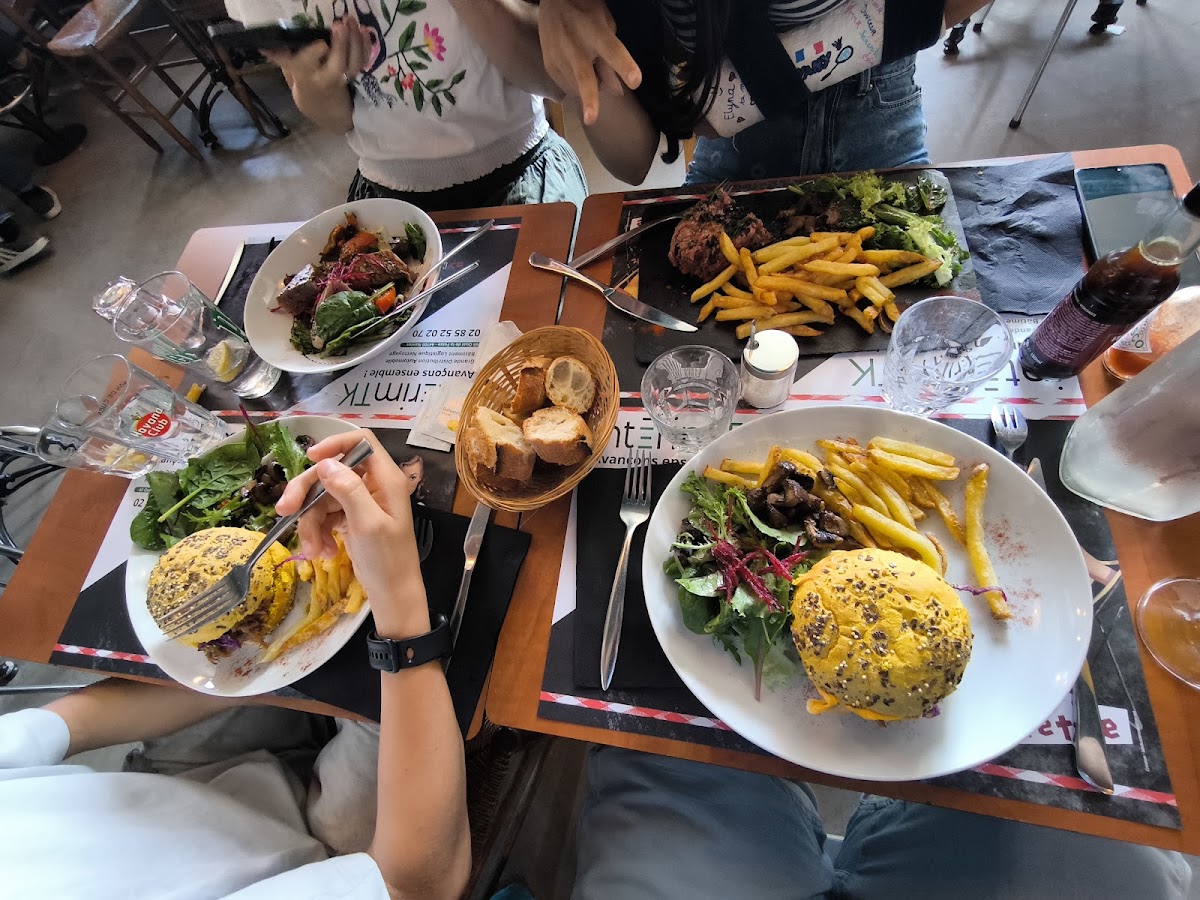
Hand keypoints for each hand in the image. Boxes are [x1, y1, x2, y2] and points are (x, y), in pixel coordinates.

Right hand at [263, 14, 373, 91]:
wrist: (322, 103)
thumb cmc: (303, 75)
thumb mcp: (289, 67)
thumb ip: (280, 55)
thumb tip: (262, 45)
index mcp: (303, 73)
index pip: (301, 63)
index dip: (309, 55)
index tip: (317, 44)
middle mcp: (324, 77)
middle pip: (336, 65)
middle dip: (340, 45)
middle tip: (339, 24)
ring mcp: (341, 77)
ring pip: (353, 63)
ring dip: (355, 41)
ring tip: (350, 20)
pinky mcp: (353, 74)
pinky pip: (363, 61)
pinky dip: (365, 45)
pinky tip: (364, 29)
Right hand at [276, 429, 427, 634]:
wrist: (392, 595)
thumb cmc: (387, 559)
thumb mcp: (368, 523)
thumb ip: (348, 490)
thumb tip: (324, 463)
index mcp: (385, 478)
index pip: (361, 442)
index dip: (335, 444)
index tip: (310, 459)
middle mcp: (373, 485)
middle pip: (331, 471)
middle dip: (307, 492)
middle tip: (284, 511)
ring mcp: (360, 502)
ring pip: (322, 496)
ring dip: (310, 522)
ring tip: (311, 550)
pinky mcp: (349, 519)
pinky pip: (324, 515)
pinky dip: (317, 532)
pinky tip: (320, 552)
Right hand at [538, 0, 640, 124]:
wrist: (553, 3)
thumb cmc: (587, 14)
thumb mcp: (605, 26)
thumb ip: (612, 57)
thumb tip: (616, 91)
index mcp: (595, 32)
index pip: (612, 50)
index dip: (624, 66)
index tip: (635, 81)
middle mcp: (575, 46)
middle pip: (584, 76)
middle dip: (589, 98)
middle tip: (592, 119)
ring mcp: (558, 57)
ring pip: (578, 87)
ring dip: (589, 91)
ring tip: (591, 70)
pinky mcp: (550, 66)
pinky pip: (567, 86)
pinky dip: (577, 87)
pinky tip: (579, 72)